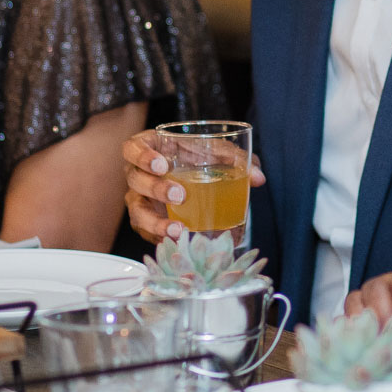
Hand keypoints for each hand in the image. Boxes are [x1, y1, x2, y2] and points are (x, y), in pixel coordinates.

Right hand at [120, 129, 264, 243]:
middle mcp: (139, 174)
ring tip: (178, 230)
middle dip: (155, 188)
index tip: (161, 164)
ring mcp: (140, 198)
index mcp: (150, 149)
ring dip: (155, 222)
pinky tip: (176, 243)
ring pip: (137, 211)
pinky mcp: (146, 220)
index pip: (132, 148)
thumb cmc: (198, 156)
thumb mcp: (214, 151)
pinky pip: (145, 232)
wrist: (195, 176)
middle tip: (180, 195)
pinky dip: (160, 238)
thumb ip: (235, 158)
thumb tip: (258, 178)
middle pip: (135, 180)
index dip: (141, 156)